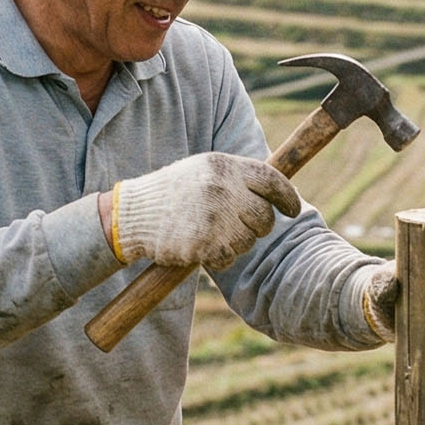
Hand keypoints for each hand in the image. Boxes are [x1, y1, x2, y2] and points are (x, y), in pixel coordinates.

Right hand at [110, 152, 299, 270]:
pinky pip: (229, 258)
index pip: (271, 179)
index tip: (292, 210)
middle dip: (257, 227)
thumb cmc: (171, 194)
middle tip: (237, 228)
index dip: (286, 197)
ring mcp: (214, 215)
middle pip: (265, 217)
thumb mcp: (203, 171)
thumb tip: (275, 193)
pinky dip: (220, 259)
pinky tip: (202, 249)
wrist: (131, 214)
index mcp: (224, 165)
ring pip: (249, 241)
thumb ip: (236, 179)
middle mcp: (223, 188)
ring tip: (210, 235)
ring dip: (236, 244)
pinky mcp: (204, 242)